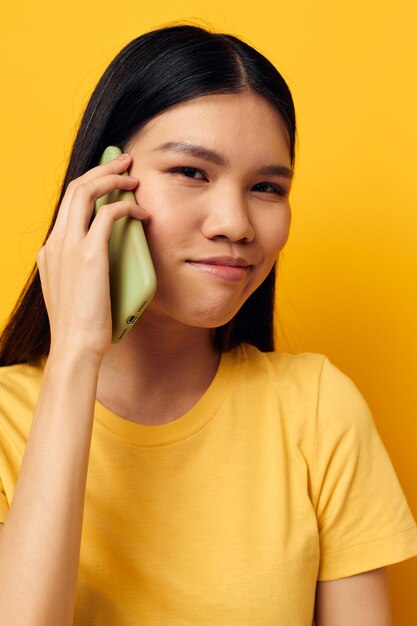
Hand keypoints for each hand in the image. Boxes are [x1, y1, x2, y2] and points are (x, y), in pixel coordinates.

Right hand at [36, 153, 146, 358]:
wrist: (75, 347)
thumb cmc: (82, 325)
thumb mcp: (74, 292)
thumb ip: (78, 270)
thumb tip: (99, 260)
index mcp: (50, 250)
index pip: (68, 205)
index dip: (89, 185)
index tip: (109, 178)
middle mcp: (55, 242)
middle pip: (75, 188)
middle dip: (101, 169)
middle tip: (125, 162)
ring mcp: (68, 246)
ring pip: (86, 191)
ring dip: (112, 177)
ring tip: (134, 176)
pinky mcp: (88, 254)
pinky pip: (108, 214)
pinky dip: (127, 206)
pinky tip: (142, 212)